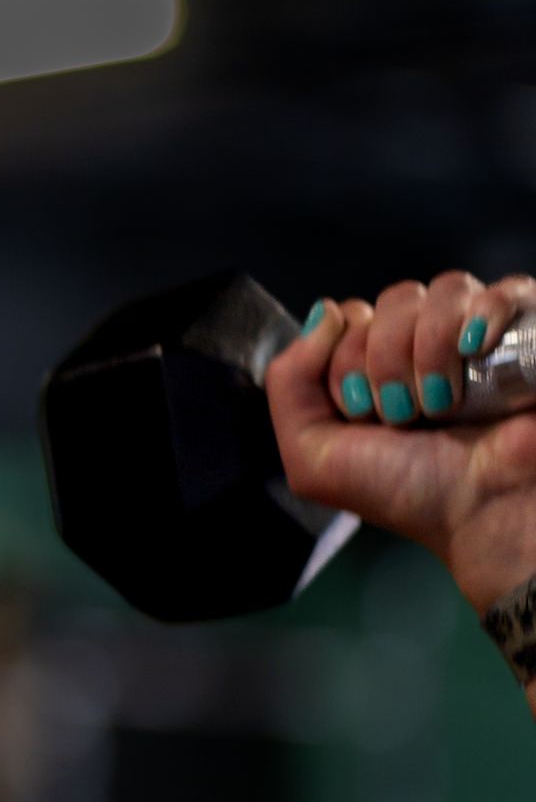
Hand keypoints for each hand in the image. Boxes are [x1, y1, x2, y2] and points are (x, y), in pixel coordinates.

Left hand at [267, 268, 535, 611]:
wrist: (481, 513)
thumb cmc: (405, 490)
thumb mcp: (313, 456)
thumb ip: (288, 384)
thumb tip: (323, 311)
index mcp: (374, 366)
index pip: (349, 316)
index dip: (345, 356)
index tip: (361, 411)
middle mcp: (423, 345)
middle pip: (393, 300)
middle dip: (386, 358)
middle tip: (402, 413)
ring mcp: (476, 336)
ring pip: (442, 290)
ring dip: (431, 345)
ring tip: (442, 402)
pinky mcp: (523, 334)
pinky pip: (505, 288)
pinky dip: (484, 311)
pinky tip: (476, 348)